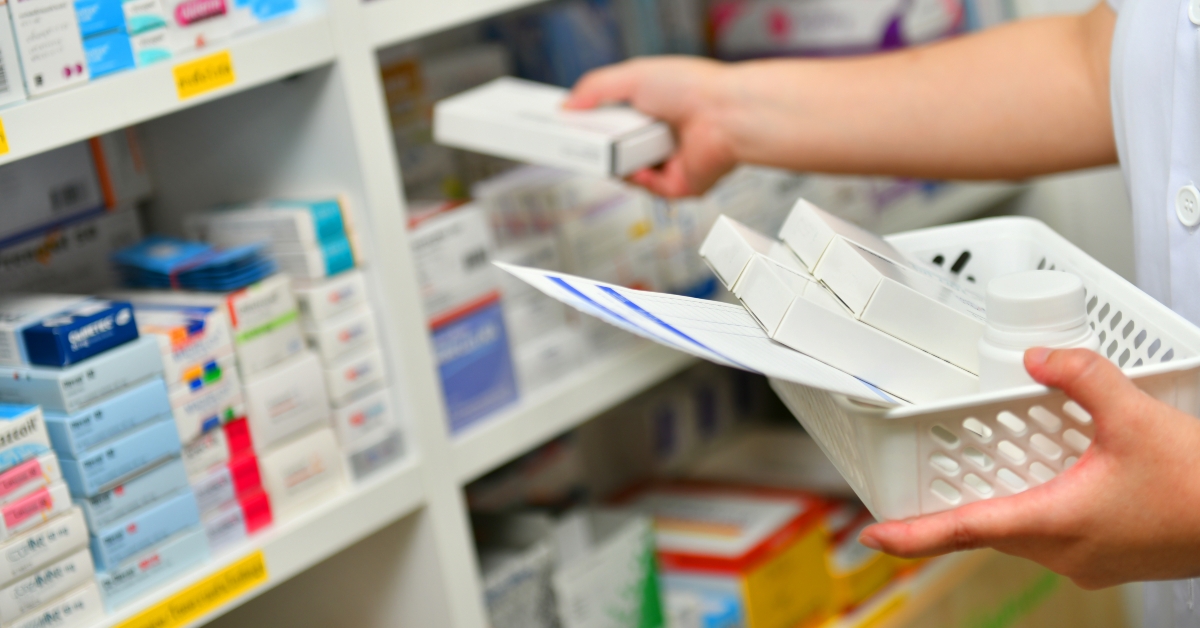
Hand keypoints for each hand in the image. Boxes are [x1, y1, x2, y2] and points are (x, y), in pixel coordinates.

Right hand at [565, 57, 737, 197]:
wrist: (725, 114)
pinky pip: (647, 188)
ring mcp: (672, 161)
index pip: (617, 119)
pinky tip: (632, 164)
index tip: (572, 124)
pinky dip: (636, 179)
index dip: (595, 123)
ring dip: (615, 162)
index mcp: (657, 106)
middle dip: (599, 146)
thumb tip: (567, 106)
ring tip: (604, 149)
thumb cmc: (692, 88)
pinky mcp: (680, 185)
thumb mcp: (631, 76)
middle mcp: (665, 134)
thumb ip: (595, 88)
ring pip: (630, 170)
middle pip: (620, 148)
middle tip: (577, 141)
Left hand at [859, 348, 1199, 589]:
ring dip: (999, 506)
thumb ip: (1081, 377)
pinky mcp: (1109, 557)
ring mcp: (1088, 560)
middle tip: (916, 492)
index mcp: (1056, 523)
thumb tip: (1040, 356)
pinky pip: (1054, 534)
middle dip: (953, 512)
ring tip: (979, 473)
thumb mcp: (1135, 416)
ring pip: (1022, 532)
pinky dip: (1036, 507)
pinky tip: (1049, 478)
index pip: (965, 531)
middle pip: (990, 529)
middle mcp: (1064, 552)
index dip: (913, 536)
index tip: (874, 535)